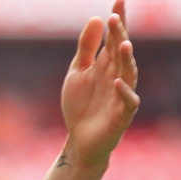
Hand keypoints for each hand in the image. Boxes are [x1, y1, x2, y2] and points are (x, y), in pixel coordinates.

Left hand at [60, 0, 139, 167]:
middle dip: (119, 36)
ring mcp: (121, 94)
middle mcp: (118, 75)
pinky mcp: (121, 114)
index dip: (118, 21)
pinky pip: (128, 101)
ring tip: (123, 44)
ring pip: (129, 73)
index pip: (115, 38)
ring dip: (126, 59)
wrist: (79, 139)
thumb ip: (86, 48)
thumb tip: (96, 17)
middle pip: (121, 52)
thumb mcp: (77, 72)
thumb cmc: (81, 105)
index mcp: (107, 64)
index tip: (118, 0)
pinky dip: (124, 92)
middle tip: (114, 18)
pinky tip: (117, 81)